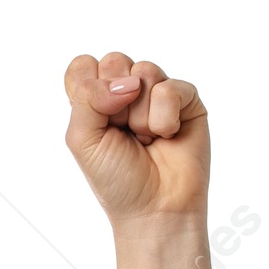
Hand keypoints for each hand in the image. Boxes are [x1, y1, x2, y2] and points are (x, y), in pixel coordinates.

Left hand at [63, 52, 209, 224]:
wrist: (154, 208)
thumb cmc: (116, 180)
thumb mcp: (83, 141)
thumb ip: (86, 99)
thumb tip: (126, 81)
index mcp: (95, 102)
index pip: (83, 66)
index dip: (88, 86)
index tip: (96, 119)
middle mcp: (125, 93)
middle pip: (114, 60)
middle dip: (114, 102)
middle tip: (122, 133)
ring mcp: (156, 93)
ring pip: (143, 72)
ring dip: (140, 116)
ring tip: (145, 139)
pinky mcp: (185, 98)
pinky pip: (170, 88)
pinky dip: (164, 118)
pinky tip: (167, 136)